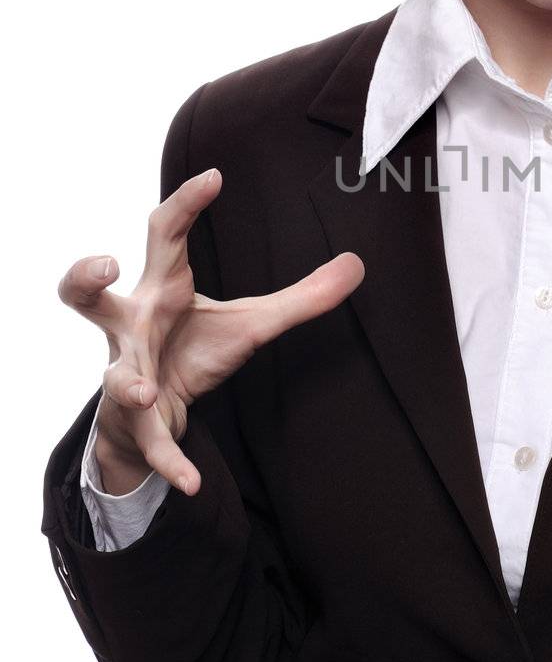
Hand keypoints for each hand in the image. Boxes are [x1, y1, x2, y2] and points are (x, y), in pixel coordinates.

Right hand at [58, 167, 364, 495]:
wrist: (154, 414)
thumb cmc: (193, 349)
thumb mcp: (252, 321)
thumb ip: (304, 296)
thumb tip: (357, 263)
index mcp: (160, 287)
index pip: (163, 234)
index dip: (184, 203)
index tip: (215, 177)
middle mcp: (133, 325)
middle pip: (85, 294)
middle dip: (84, 278)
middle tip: (104, 264)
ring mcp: (128, 372)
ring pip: (111, 373)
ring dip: (127, 382)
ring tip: (146, 391)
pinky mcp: (135, 419)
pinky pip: (152, 442)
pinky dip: (170, 463)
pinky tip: (191, 484)